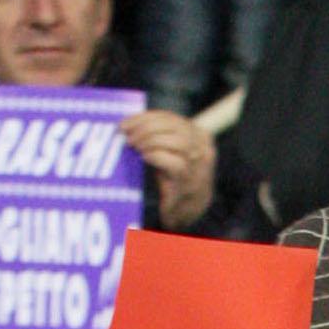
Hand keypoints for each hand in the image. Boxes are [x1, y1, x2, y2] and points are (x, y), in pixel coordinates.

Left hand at [122, 110, 214, 233]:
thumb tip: (131, 124)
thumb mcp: (172, 152)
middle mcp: (203, 148)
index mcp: (199, 135)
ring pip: (178, 142)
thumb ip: (160, 136)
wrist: (189, 211)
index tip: (126, 124)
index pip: (171, 118)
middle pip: (174, 126)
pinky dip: (156, 157)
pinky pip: (175, 163)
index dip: (145, 118)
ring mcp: (199, 166)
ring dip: (151, 141)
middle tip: (128, 137)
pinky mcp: (190, 182)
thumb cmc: (175, 178)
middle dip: (146, 128)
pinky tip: (144, 158)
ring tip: (135, 148)